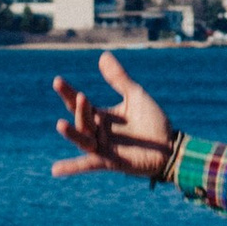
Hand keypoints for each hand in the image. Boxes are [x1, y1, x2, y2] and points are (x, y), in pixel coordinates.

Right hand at [51, 53, 176, 179]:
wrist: (171, 144)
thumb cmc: (153, 120)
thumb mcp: (135, 95)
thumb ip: (118, 78)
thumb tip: (102, 55)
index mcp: (101, 116)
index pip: (79, 103)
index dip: (68, 93)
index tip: (57, 81)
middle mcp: (98, 131)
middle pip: (81, 120)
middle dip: (80, 109)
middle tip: (81, 97)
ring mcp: (103, 147)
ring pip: (82, 140)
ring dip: (71, 133)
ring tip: (61, 124)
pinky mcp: (110, 161)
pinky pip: (89, 164)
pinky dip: (72, 167)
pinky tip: (55, 170)